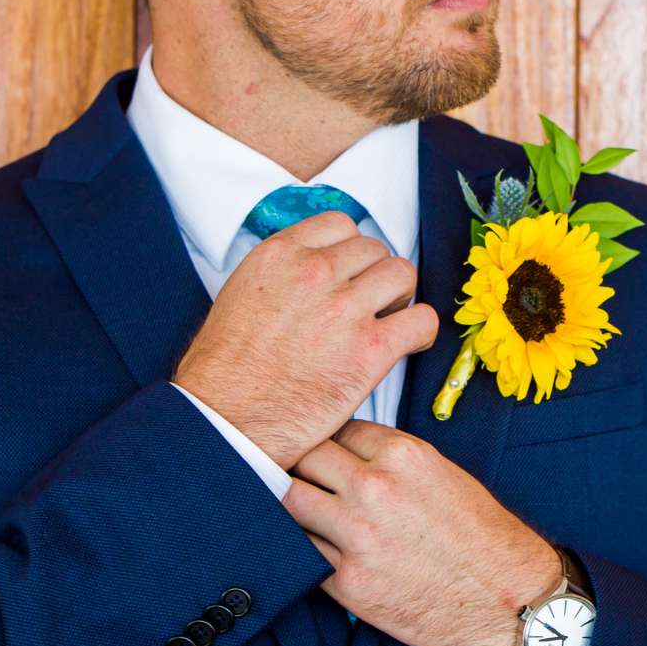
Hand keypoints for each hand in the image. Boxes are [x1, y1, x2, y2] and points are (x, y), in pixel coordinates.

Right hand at [172, 209, 440, 468]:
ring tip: (386, 321)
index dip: (350, 251)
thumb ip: (281, 275)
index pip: (340, 224)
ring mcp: (345, 309)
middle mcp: (314, 273)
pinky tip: (406, 345)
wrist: (225, 421)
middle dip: (374, 275)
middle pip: (374, 248)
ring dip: (399, 297)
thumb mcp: (240, 296)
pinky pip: (421, 320)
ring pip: (402, 274)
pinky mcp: (370, 349)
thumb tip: (310, 272)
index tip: (349, 273)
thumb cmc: (224, 372)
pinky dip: (420, 332)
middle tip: (367, 304)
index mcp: (280, 255)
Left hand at [278, 418, 562, 645]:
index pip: (338, 429)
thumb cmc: (482, 538)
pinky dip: (302, 547)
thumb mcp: (443, 474)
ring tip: (303, 511)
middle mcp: (375, 489)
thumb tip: (350, 453)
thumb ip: (393, 460)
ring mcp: (356, 537)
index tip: (327, 454)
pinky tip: (314, 545)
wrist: (507, 599)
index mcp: (403, 456)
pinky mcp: (347, 582)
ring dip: (293, 505)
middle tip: (303, 477)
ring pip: (289, 502)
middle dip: (301, 465)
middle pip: (304, 458)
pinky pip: (300, 552)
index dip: (330, 442)